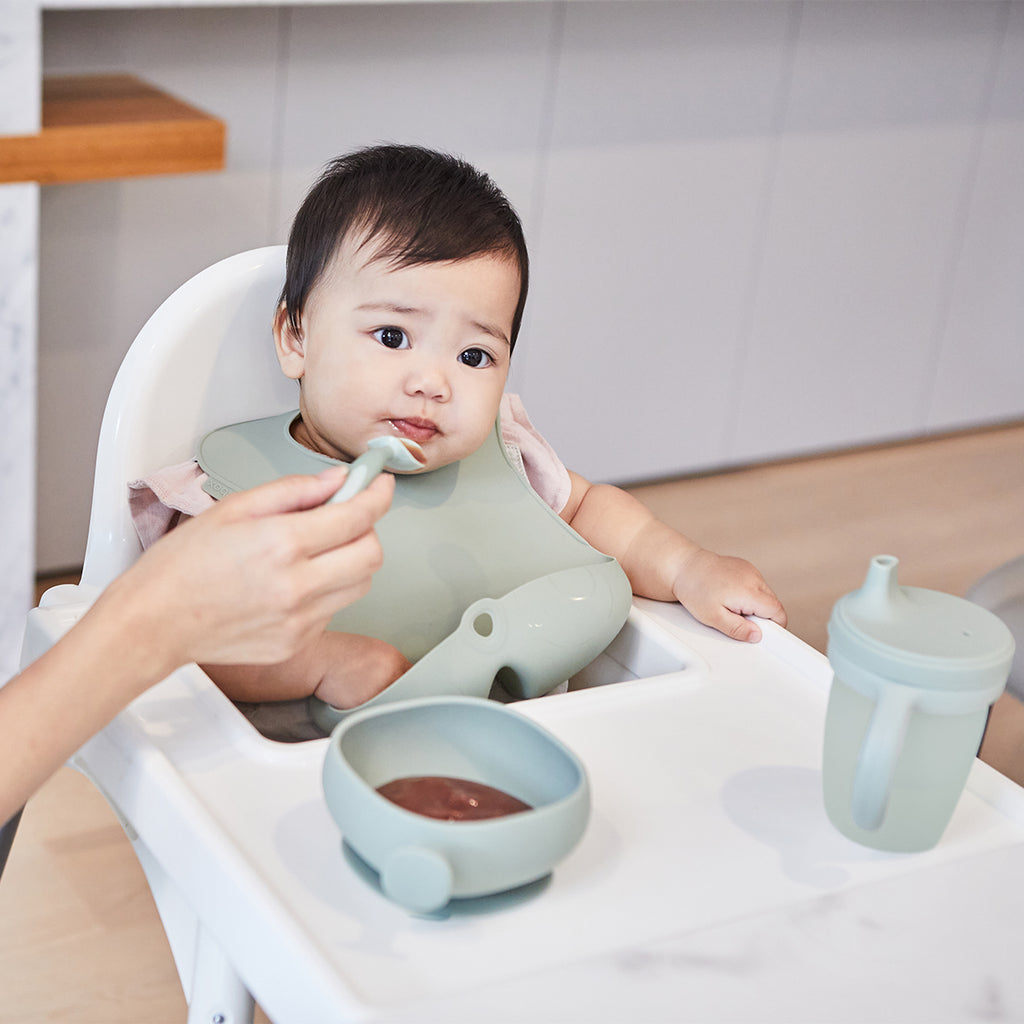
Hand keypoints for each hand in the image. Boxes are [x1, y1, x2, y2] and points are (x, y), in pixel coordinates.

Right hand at [104, 466, 394, 674]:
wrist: (153, 623)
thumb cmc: (182, 565)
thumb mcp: (234, 508)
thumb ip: (294, 491)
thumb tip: (337, 480)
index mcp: (281, 544)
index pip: (358, 517)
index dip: (377, 494)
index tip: (381, 483)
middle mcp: (297, 586)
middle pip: (371, 554)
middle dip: (366, 529)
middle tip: (345, 517)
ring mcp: (300, 620)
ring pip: (360, 584)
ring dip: (350, 561)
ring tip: (312, 551)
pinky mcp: (297, 643)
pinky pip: (334, 609)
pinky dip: (326, 590)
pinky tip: (291, 583)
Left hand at [671, 548, 786, 642]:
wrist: (683, 566)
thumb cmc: (694, 589)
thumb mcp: (713, 617)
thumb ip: (737, 629)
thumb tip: (756, 636)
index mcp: (749, 591)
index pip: (778, 612)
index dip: (773, 626)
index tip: (760, 632)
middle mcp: (754, 578)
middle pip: (773, 604)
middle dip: (761, 617)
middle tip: (737, 618)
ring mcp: (751, 570)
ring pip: (765, 595)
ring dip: (755, 605)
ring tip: (731, 605)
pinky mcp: (746, 567)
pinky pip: (756, 586)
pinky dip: (749, 594)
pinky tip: (730, 595)